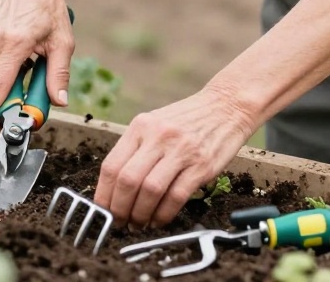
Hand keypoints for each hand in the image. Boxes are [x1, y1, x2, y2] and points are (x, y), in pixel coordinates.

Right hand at [0, 0, 73, 134]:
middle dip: (5, 102)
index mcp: (14, 43)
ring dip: (2, 85)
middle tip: (27, 95)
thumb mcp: (62, 42)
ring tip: (24, 65)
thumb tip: (59, 102)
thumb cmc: (48, 10)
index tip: (5, 128)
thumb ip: (59, 74)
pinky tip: (12, 56)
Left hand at [94, 85, 251, 227]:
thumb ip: (137, 149)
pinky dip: (163, 215)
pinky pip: (176, 197)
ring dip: (141, 215)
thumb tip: (115, 189)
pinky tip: (159, 219)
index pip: (112, 166)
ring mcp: (181, 149)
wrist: (226, 105)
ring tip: (140, 223)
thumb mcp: (156, 123)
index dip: (104, 195)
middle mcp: (158, 135)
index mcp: (142, 125)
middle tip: (121, 223)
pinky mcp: (201, 165)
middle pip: (128, 181)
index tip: (103, 211)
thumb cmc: (188, 119)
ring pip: (150, 191)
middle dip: (120, 210)